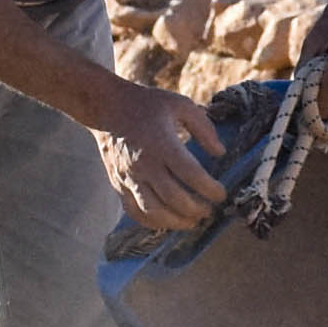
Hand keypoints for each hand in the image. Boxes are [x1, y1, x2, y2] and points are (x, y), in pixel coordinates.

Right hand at [100, 84, 232, 232]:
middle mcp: (144, 163)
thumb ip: (203, 127)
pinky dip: (154, 222)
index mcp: (162, 143)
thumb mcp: (180, 105)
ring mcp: (129, 177)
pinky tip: (169, 221)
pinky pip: (135, 212)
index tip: (221, 194)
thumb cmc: (147, 104)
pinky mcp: (118, 184)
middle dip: (196, 209)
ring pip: (153, 211)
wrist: (106, 107)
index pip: (190, 174)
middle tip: (210, 210)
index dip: (210, 189)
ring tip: (193, 221)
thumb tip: (220, 152)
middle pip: (173, 198)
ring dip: (176, 222)